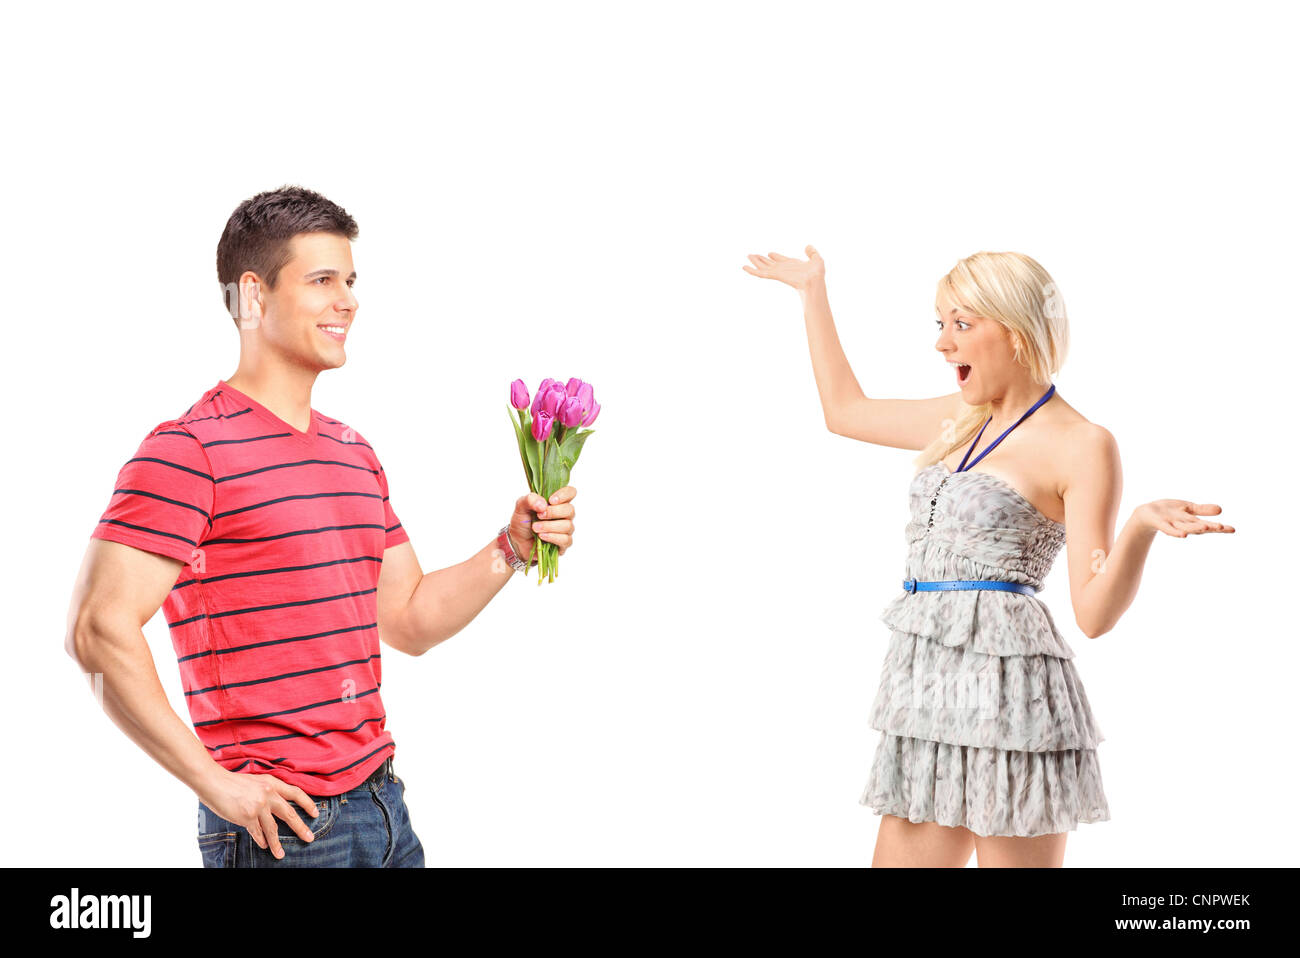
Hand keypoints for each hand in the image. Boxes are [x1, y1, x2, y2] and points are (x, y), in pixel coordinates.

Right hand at [197, 766, 318, 859]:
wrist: (214, 782)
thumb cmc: (232, 782)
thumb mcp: (255, 781)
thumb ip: (266, 791)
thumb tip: (275, 805)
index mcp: (272, 783)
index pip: (295, 793)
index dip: (307, 803)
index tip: (316, 813)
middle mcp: (268, 794)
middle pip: (289, 813)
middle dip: (300, 827)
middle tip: (309, 838)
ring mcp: (258, 806)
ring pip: (272, 829)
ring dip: (276, 843)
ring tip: (280, 854)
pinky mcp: (247, 817)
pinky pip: (257, 832)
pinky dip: (261, 840)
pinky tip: (263, 846)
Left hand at [508, 485, 576, 562]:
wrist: (517, 541)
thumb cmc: (522, 522)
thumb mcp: (520, 507)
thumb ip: (529, 500)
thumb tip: (543, 505)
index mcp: (556, 502)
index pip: (570, 492)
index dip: (564, 494)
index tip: (551, 500)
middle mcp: (564, 515)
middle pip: (570, 510)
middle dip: (553, 512)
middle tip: (539, 515)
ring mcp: (565, 529)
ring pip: (567, 526)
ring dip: (549, 526)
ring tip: (535, 528)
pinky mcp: (564, 543)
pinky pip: (565, 540)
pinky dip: (552, 537)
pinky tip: (541, 536)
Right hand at [742, 245, 825, 290]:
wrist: (814, 281)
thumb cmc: (817, 274)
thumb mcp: (817, 259)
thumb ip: (812, 252)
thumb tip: (808, 246)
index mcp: (792, 265)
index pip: (780, 260)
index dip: (775, 256)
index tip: (770, 253)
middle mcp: (783, 268)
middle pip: (769, 263)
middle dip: (762, 259)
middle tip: (753, 254)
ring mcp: (778, 272)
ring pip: (763, 266)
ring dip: (755, 262)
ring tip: (748, 256)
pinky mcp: (774, 275)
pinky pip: (760, 273)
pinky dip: (752, 270)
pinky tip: (744, 267)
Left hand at [1134, 499, 1235, 536]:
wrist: (1146, 514)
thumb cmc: (1169, 512)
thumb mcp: (1188, 508)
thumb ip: (1202, 510)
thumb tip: (1220, 510)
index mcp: (1192, 521)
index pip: (1209, 525)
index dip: (1220, 528)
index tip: (1233, 529)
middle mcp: (1185, 525)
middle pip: (1199, 527)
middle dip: (1210, 527)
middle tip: (1222, 527)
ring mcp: (1173, 525)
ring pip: (1186, 527)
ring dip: (1196, 528)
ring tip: (1207, 527)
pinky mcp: (1161, 524)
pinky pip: (1169, 529)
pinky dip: (1176, 532)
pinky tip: (1183, 535)